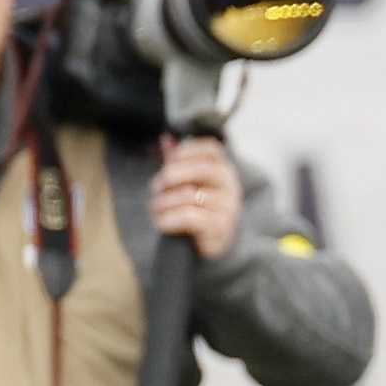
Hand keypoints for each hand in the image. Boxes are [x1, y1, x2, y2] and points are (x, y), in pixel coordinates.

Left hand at [151, 132, 244, 257]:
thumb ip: (178, 162)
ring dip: (164, 202)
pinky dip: (169, 219)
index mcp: (224, 170)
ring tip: (156, 208)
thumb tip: (166, 138)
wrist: (216, 247)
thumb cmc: (199, 211)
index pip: (211, 149)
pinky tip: (161, 222)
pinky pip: (189, 216)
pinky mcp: (219, 228)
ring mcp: (227, 207)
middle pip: (201, 169)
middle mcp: (230, 186)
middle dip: (172, 176)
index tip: (168, 160)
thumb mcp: (190, 185)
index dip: (187, 150)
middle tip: (156, 187)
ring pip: (189, 195)